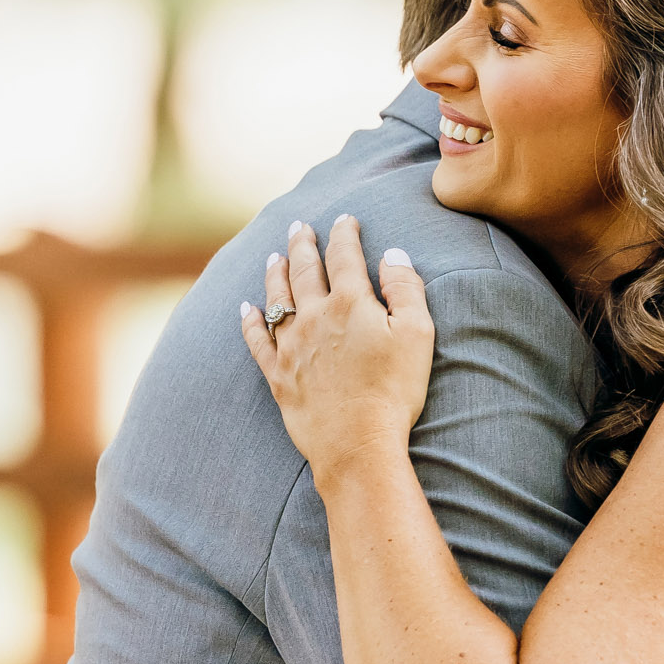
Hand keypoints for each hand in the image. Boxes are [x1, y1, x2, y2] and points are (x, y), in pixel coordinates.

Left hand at [239, 216, 434, 489]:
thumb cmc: (394, 390)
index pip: (344, 256)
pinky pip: (258, 340)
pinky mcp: (279, 375)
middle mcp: (314, 316)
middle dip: (302, 244)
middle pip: (303, 269)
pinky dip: (250, 322)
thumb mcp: (417, 335)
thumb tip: (394, 254)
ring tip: (274, 255)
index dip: (344, 234)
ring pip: (277, 298)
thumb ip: (406, 289)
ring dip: (275, 273)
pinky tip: (245, 310)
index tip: (344, 220)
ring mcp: (291, 346)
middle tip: (299, 226)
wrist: (357, 443)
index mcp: (349, 302)